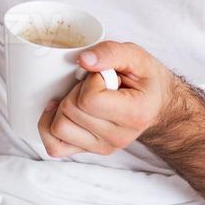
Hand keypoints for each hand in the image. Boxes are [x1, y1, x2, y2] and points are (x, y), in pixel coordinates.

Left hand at [36, 41, 178, 157]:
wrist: (155, 104)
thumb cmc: (144, 79)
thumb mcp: (136, 57)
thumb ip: (111, 52)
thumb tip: (82, 60)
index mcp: (134, 115)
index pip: (89, 100)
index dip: (89, 80)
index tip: (103, 76)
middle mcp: (118, 137)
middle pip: (70, 111)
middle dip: (75, 90)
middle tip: (94, 85)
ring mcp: (103, 147)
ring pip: (58, 127)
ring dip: (63, 106)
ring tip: (83, 97)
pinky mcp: (89, 151)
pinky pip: (55, 146)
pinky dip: (49, 126)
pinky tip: (62, 111)